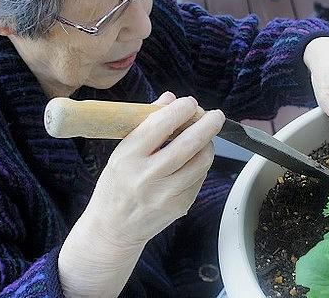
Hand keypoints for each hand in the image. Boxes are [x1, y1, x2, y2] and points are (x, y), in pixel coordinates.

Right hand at [85, 92, 223, 248]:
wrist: (113, 229)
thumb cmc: (116, 185)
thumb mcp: (121, 152)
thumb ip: (147, 124)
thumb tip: (171, 99)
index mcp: (127, 157)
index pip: (160, 125)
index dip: (180, 110)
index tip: (189, 102)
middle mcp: (147, 177)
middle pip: (188, 144)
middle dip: (207, 124)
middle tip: (216, 115)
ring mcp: (166, 194)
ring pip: (201, 161)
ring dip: (208, 144)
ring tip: (204, 138)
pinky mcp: (180, 206)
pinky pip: (200, 177)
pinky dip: (201, 164)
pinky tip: (193, 160)